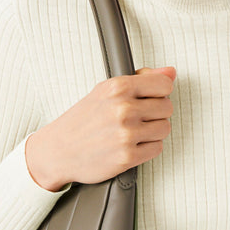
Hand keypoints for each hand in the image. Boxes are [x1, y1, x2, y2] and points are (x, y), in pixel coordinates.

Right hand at [25, 66, 175, 191]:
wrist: (58, 150)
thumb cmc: (84, 118)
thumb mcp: (108, 89)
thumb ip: (143, 78)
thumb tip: (170, 72)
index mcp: (118, 87)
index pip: (164, 84)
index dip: (161, 91)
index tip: (151, 97)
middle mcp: (123, 109)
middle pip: (167, 107)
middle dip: (157, 112)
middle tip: (139, 116)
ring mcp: (126, 133)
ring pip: (165, 128)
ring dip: (154, 130)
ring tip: (135, 130)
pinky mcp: (127, 157)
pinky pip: (157, 148)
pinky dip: (148, 147)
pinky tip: (133, 144)